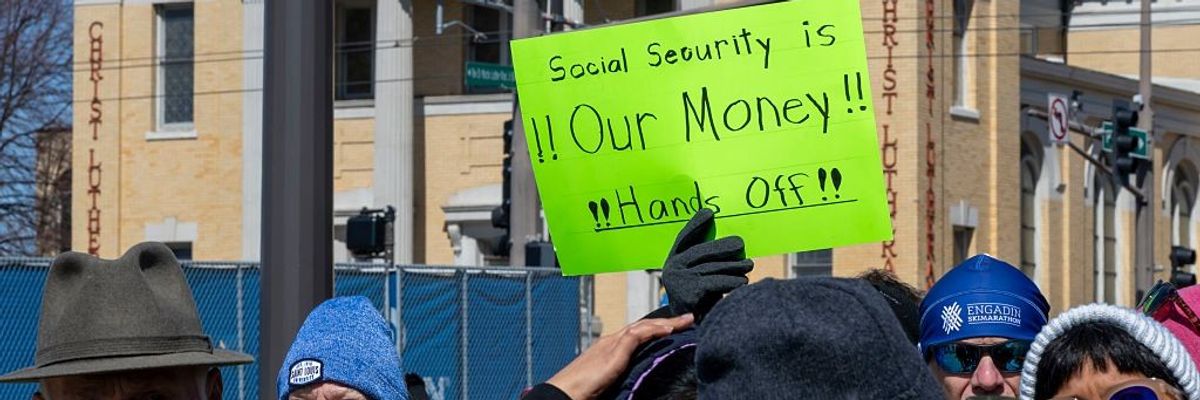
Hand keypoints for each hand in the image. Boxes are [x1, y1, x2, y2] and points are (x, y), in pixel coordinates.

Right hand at [546, 314, 694, 399]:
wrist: (564, 393)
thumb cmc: (581, 391)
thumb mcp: (608, 380)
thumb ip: (622, 374)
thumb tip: (638, 378)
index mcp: (610, 348)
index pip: (638, 332)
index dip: (657, 329)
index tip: (675, 328)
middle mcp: (611, 341)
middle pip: (644, 325)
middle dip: (667, 321)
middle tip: (688, 318)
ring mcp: (611, 344)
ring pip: (643, 326)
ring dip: (666, 322)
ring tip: (685, 320)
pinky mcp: (612, 351)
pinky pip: (636, 335)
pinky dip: (653, 330)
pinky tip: (668, 330)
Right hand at [662, 209, 752, 321]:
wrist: (687, 332)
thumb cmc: (698, 301)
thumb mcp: (698, 278)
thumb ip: (705, 262)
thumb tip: (731, 243)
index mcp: (672, 261)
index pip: (683, 238)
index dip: (695, 225)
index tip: (708, 213)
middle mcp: (672, 269)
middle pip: (701, 251)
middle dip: (723, 247)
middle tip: (741, 244)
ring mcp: (679, 281)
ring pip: (711, 268)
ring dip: (733, 266)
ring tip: (749, 266)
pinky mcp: (688, 294)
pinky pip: (715, 282)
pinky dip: (731, 281)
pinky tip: (743, 282)